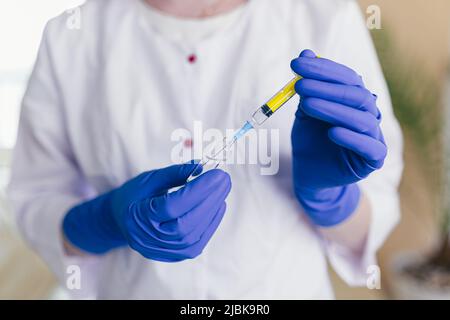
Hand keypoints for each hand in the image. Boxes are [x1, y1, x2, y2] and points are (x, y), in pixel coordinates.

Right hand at [63, 163, 231, 261]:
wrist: (123, 221)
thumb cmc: (135, 196)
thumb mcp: (150, 179)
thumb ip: (174, 173)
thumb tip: (201, 167)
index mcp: (138, 217)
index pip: (172, 206)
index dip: (197, 190)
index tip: (216, 173)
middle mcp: (148, 239)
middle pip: (185, 222)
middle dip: (209, 199)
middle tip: (224, 179)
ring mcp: (162, 251)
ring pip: (194, 234)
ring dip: (213, 210)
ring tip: (223, 189)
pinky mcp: (175, 255)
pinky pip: (198, 241)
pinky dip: (211, 222)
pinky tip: (219, 205)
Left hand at [290, 49, 385, 226]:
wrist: (310, 174)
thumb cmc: (309, 140)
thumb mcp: (305, 112)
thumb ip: (308, 87)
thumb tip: (306, 53)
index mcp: (354, 100)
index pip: (346, 78)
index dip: (322, 69)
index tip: (296, 64)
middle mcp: (368, 114)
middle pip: (356, 95)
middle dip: (326, 87)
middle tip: (299, 85)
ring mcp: (373, 137)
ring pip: (362, 118)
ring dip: (333, 109)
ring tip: (307, 105)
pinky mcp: (373, 160)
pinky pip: (369, 146)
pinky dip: (351, 138)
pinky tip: (331, 132)